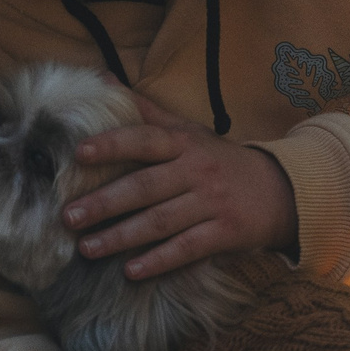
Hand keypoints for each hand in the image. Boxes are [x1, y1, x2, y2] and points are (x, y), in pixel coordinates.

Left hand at [63, 91, 297, 277]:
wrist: (280, 190)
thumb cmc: (220, 160)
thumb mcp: (189, 132)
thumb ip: (146, 112)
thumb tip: (102, 79)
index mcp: (185, 143)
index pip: (145, 139)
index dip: (113, 144)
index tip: (80, 154)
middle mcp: (198, 170)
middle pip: (146, 186)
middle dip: (105, 202)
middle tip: (69, 217)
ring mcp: (212, 202)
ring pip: (161, 221)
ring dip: (122, 237)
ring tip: (87, 248)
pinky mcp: (225, 232)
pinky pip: (188, 248)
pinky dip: (159, 260)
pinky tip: (131, 271)